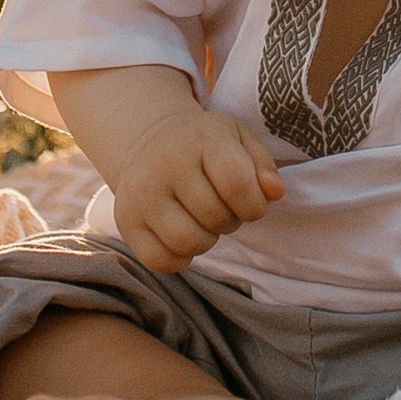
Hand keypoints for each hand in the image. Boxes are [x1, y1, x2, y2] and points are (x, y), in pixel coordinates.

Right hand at [101, 102, 283, 270]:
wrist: (149, 140)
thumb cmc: (203, 145)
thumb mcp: (238, 138)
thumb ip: (262, 165)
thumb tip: (275, 193)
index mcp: (201, 138)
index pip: (238, 185)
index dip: (254, 204)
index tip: (249, 201)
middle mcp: (165, 163)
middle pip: (215, 217)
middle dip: (230, 220)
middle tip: (221, 206)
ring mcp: (141, 193)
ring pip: (188, 242)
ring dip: (206, 240)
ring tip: (202, 220)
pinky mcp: (126, 220)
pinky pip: (160, 261)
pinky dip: (179, 258)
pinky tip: (182, 235)